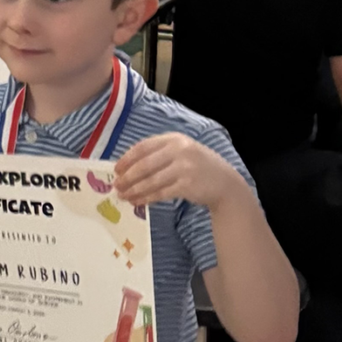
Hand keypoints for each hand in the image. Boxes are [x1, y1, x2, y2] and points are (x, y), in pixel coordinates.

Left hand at [114, 133, 241, 210]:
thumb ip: (159, 155)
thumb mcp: (181, 152)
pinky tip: (137, 202)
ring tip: (122, 196)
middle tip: (116, 186)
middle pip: (144, 165)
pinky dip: (146, 198)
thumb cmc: (197, 167)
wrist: (224, 183)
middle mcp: (179, 150)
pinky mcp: (186, 186)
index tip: (116, 169)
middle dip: (127, 177)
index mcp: (174, 139)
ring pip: (150, 181)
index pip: (143, 147)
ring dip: (134, 190)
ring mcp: (184, 168)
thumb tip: (128, 168)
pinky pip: (160, 193)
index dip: (127, 158)